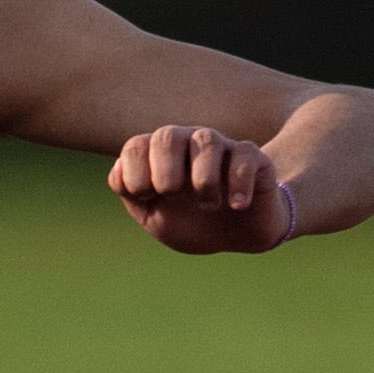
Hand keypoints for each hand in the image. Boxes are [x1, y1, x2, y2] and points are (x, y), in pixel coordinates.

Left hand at [108, 125, 288, 254]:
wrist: (237, 237)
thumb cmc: (191, 223)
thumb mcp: (154, 217)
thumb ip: (130, 193)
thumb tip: (119, 169)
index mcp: (159, 154)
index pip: (135, 146)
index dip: (135, 176)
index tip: (148, 199)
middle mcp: (188, 142)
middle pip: (167, 135)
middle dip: (165, 174)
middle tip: (174, 197)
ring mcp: (222, 147)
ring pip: (206, 140)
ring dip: (202, 180)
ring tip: (208, 206)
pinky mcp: (254, 158)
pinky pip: (244, 155)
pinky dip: (238, 184)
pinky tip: (237, 205)